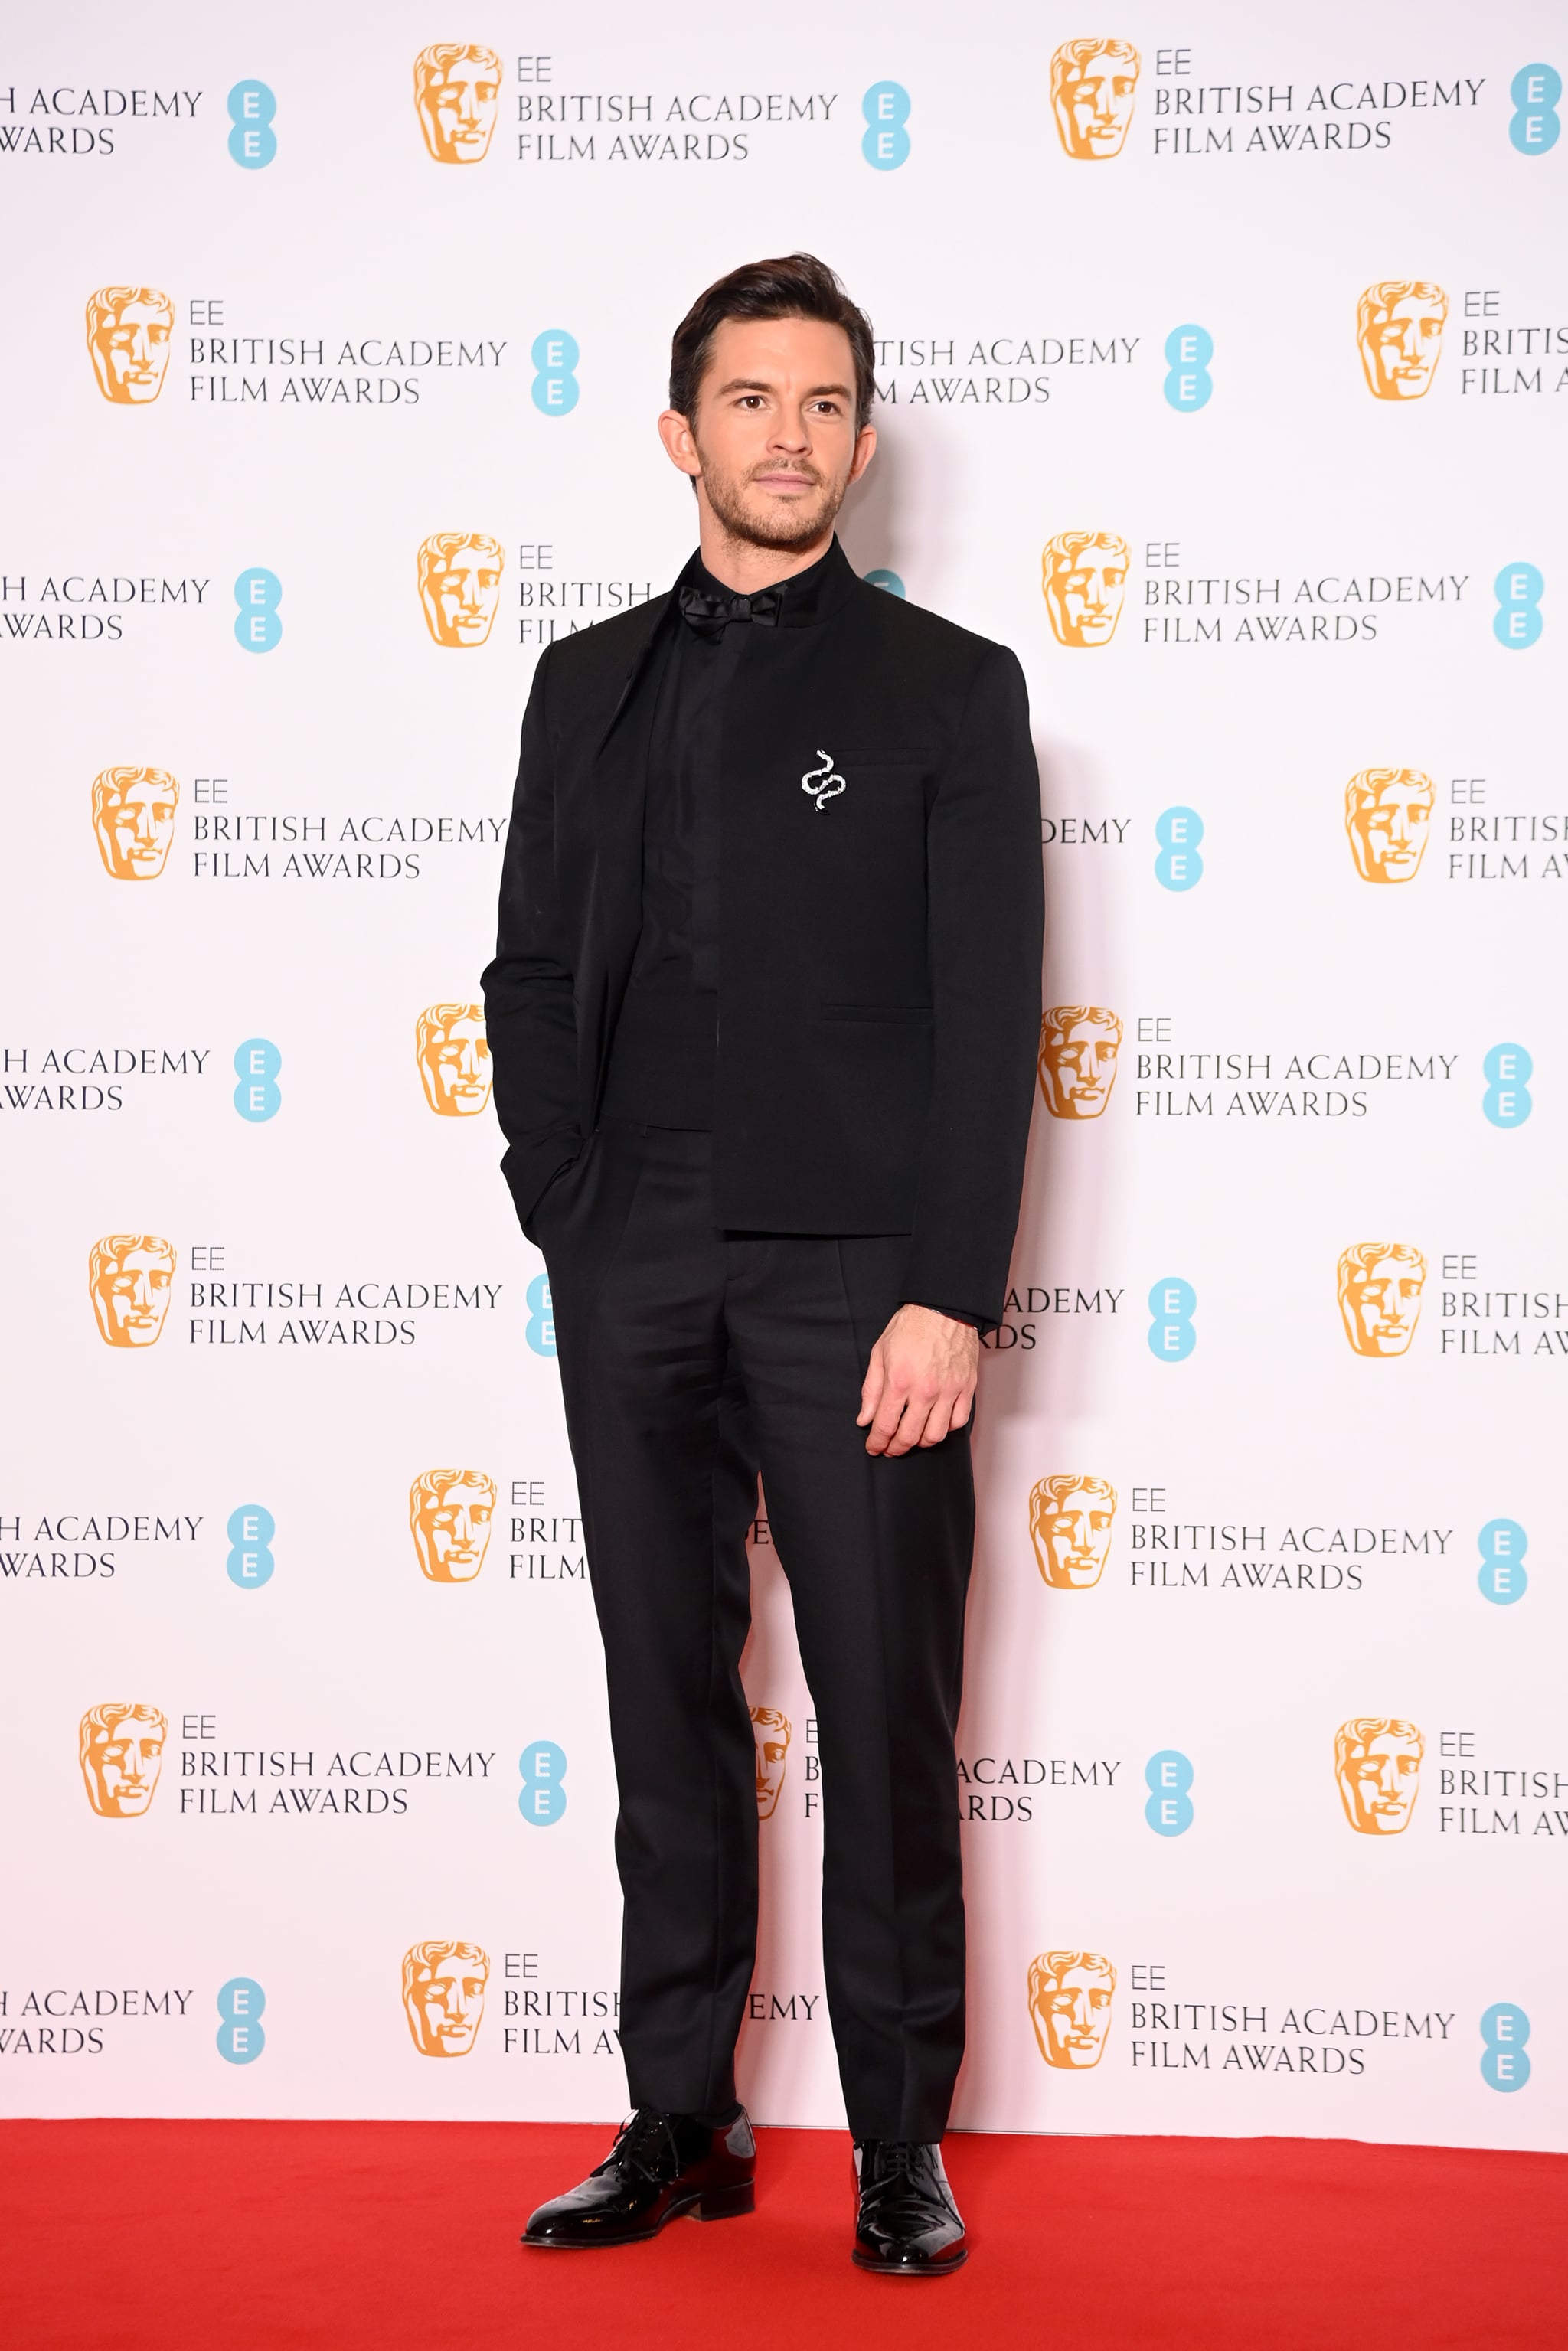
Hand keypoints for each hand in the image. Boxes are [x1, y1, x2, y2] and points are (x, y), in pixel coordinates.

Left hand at [857, 1305, 979, 1457]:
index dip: (877, 1442)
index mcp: (899, 1380)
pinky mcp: (966, 1388)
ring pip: (935, 1435)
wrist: (944, 1308)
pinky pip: (958, 1422)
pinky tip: (935, 1424)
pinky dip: (945, 1429)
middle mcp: (925, 1390)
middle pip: (909, 1436)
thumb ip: (871, 1389)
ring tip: (911, 1438)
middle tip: (890, 1449)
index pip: (885, 1425)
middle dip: (895, 1448)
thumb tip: (864, 1419)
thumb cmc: (910, 1327)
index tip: (874, 1447)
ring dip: (920, 1442)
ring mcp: (948, 1391)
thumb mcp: (880, 1352)